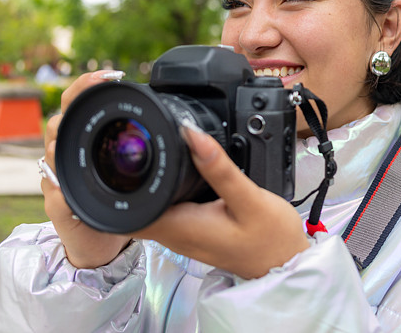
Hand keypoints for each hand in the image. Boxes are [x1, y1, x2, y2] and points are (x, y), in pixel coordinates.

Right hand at [42, 71, 131, 268]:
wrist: (101, 240)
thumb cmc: (115, 197)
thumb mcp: (126, 164)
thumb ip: (133, 138)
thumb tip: (161, 107)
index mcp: (82, 140)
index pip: (77, 103)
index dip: (87, 85)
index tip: (110, 74)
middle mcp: (65, 157)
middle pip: (57, 124)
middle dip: (71, 112)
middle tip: (90, 103)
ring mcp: (59, 182)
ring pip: (53, 156)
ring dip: (62, 147)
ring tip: (74, 140)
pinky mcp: (59, 210)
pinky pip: (57, 198)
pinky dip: (63, 193)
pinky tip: (69, 191)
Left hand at [130, 122, 309, 278]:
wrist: (286, 263)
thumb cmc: (271, 237)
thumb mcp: (249, 198)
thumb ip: (220, 168)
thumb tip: (193, 136)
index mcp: (180, 227)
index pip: (125, 212)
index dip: (114, 186)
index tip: (118, 156)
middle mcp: (174, 235)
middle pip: (131, 207)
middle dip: (127, 178)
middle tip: (136, 144)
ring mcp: (182, 236)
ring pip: (148, 207)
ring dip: (147, 184)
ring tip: (154, 153)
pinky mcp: (192, 232)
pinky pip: (166, 210)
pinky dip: (165, 191)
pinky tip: (178, 174)